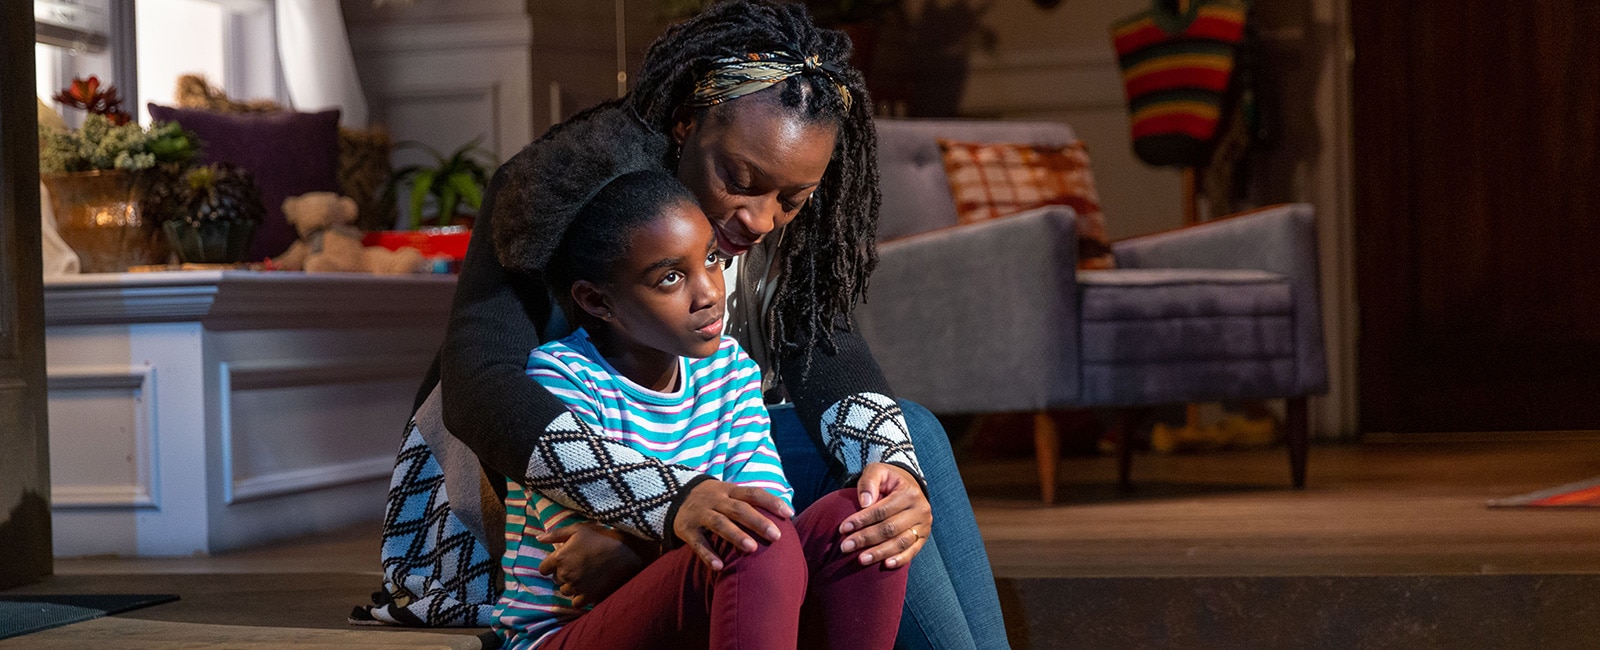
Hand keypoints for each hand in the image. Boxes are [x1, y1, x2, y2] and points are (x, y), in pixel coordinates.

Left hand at [536, 522, 645, 607]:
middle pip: (556, 580)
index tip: (563, 561)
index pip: (543, 569)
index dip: (552, 565)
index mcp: (559, 557)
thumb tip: (538, 538)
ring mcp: (576, 586)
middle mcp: (565, 574)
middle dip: (563, 574)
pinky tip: (588, 588)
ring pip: (565, 591)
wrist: (624, 552)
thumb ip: (556, 534)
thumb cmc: (600, 538)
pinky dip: (580, 597)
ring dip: (571, 585)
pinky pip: (576, 602)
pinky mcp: (587, 596)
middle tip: (578, 566)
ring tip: (584, 576)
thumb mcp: (578, 529)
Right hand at [673, 479, 793, 569]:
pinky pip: (697, 542)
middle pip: (739, 509)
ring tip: (752, 548)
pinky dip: (708, 554)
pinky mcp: (686, 529)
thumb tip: (786, 515)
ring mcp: (700, 514)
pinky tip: (719, 567)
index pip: (753, 493)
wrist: (671, 494)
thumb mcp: (729, 494)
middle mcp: (716, 500)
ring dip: (736, 536)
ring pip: (719, 523)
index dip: (771, 502)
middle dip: (758, 521)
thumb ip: (750, 503)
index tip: (788, 514)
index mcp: (730, 490)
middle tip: (776, 536)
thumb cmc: (713, 500)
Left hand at [839, 462, 930, 568]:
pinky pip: (913, 551)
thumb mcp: (877, 471)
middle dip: (866, 539)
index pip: (882, 510)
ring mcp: (924, 525)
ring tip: (860, 559)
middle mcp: (920, 509)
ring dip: (879, 552)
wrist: (907, 485)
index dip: (862, 520)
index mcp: (909, 493)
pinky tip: (885, 565)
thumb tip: (864, 503)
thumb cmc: (888, 480)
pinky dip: (900, 559)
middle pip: (890, 528)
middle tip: (845, 547)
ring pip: (901, 542)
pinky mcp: (923, 537)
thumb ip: (869, 482)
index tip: (843, 529)